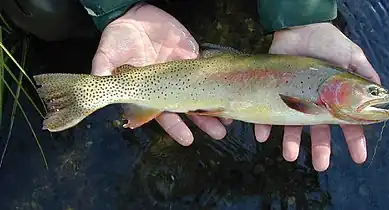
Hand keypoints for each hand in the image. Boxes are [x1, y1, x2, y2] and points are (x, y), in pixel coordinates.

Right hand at [91, 4, 230, 145]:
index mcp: (148, 91)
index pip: (163, 114)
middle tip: (219, 134)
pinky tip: (230, 91)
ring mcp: (182, 73)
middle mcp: (167, 86)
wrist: (135, 14)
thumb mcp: (107, 54)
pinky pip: (208, 71)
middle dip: (203, 122)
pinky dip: (219, 82)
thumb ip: (103, 72)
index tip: (187, 140)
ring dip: (215, 107)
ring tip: (229, 120)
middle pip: (188, 108)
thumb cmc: (118, 37)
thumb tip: (97, 85)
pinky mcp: (193, 57)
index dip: (175, 127)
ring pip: (201, 93)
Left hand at [257, 23, 380, 170]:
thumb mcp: (352, 56)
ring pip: (292, 126)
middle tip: (321, 166)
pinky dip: (263, 125)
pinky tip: (262, 136)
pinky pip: (267, 111)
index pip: (347, 124)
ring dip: (291, 142)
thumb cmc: (329, 43)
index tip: (358, 158)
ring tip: (290, 155)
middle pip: (319, 132)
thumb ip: (365, 76)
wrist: (301, 28)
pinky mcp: (275, 93)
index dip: (354, 141)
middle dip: (320, 150)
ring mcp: (293, 100)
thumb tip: (381, 96)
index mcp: (334, 99)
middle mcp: (314, 104)